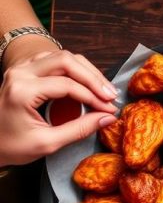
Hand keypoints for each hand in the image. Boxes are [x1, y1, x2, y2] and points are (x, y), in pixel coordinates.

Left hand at [0, 49, 118, 166]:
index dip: (93, 97)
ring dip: (86, 71)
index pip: (67, 85)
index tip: (109, 109)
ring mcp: (21, 68)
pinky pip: (54, 59)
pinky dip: (75, 69)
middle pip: (67, 61)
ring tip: (103, 89)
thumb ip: (79, 129)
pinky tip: (87, 82)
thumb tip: (107, 118)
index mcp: (22, 91)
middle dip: (93, 78)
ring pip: (62, 56)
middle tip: (111, 96)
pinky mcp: (24, 69)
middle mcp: (20, 73)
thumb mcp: (47, 143)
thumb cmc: (11, 146)